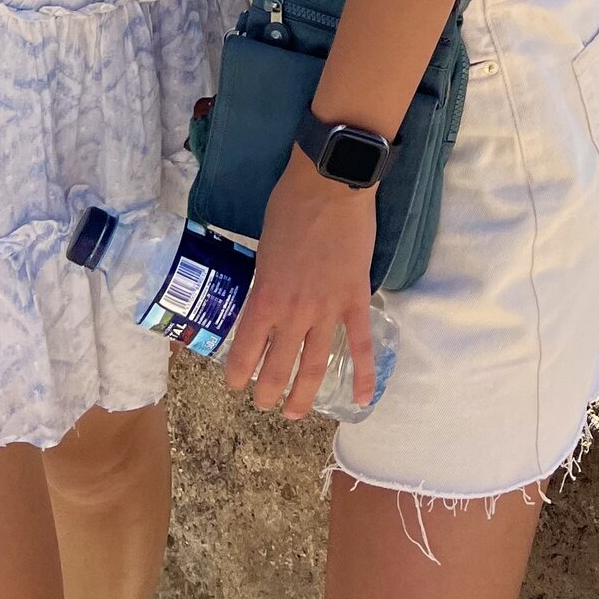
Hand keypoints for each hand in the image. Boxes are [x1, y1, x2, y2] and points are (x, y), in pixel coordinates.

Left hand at [223, 146, 375, 417]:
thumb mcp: (264, 248)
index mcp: (266, 296)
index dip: (238, 375)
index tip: (235, 384)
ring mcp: (328, 309)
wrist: (331, 184)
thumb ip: (266, 282)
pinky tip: (361, 399)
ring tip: (294, 413)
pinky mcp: (355, 300)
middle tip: (264, 403)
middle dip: (267, 393)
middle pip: (278, 368)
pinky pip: (360, 344)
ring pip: (315, 366)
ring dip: (303, 396)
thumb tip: (267, 301)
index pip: (245, 352)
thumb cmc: (290, 206)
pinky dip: (363, 374)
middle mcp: (294, 312)